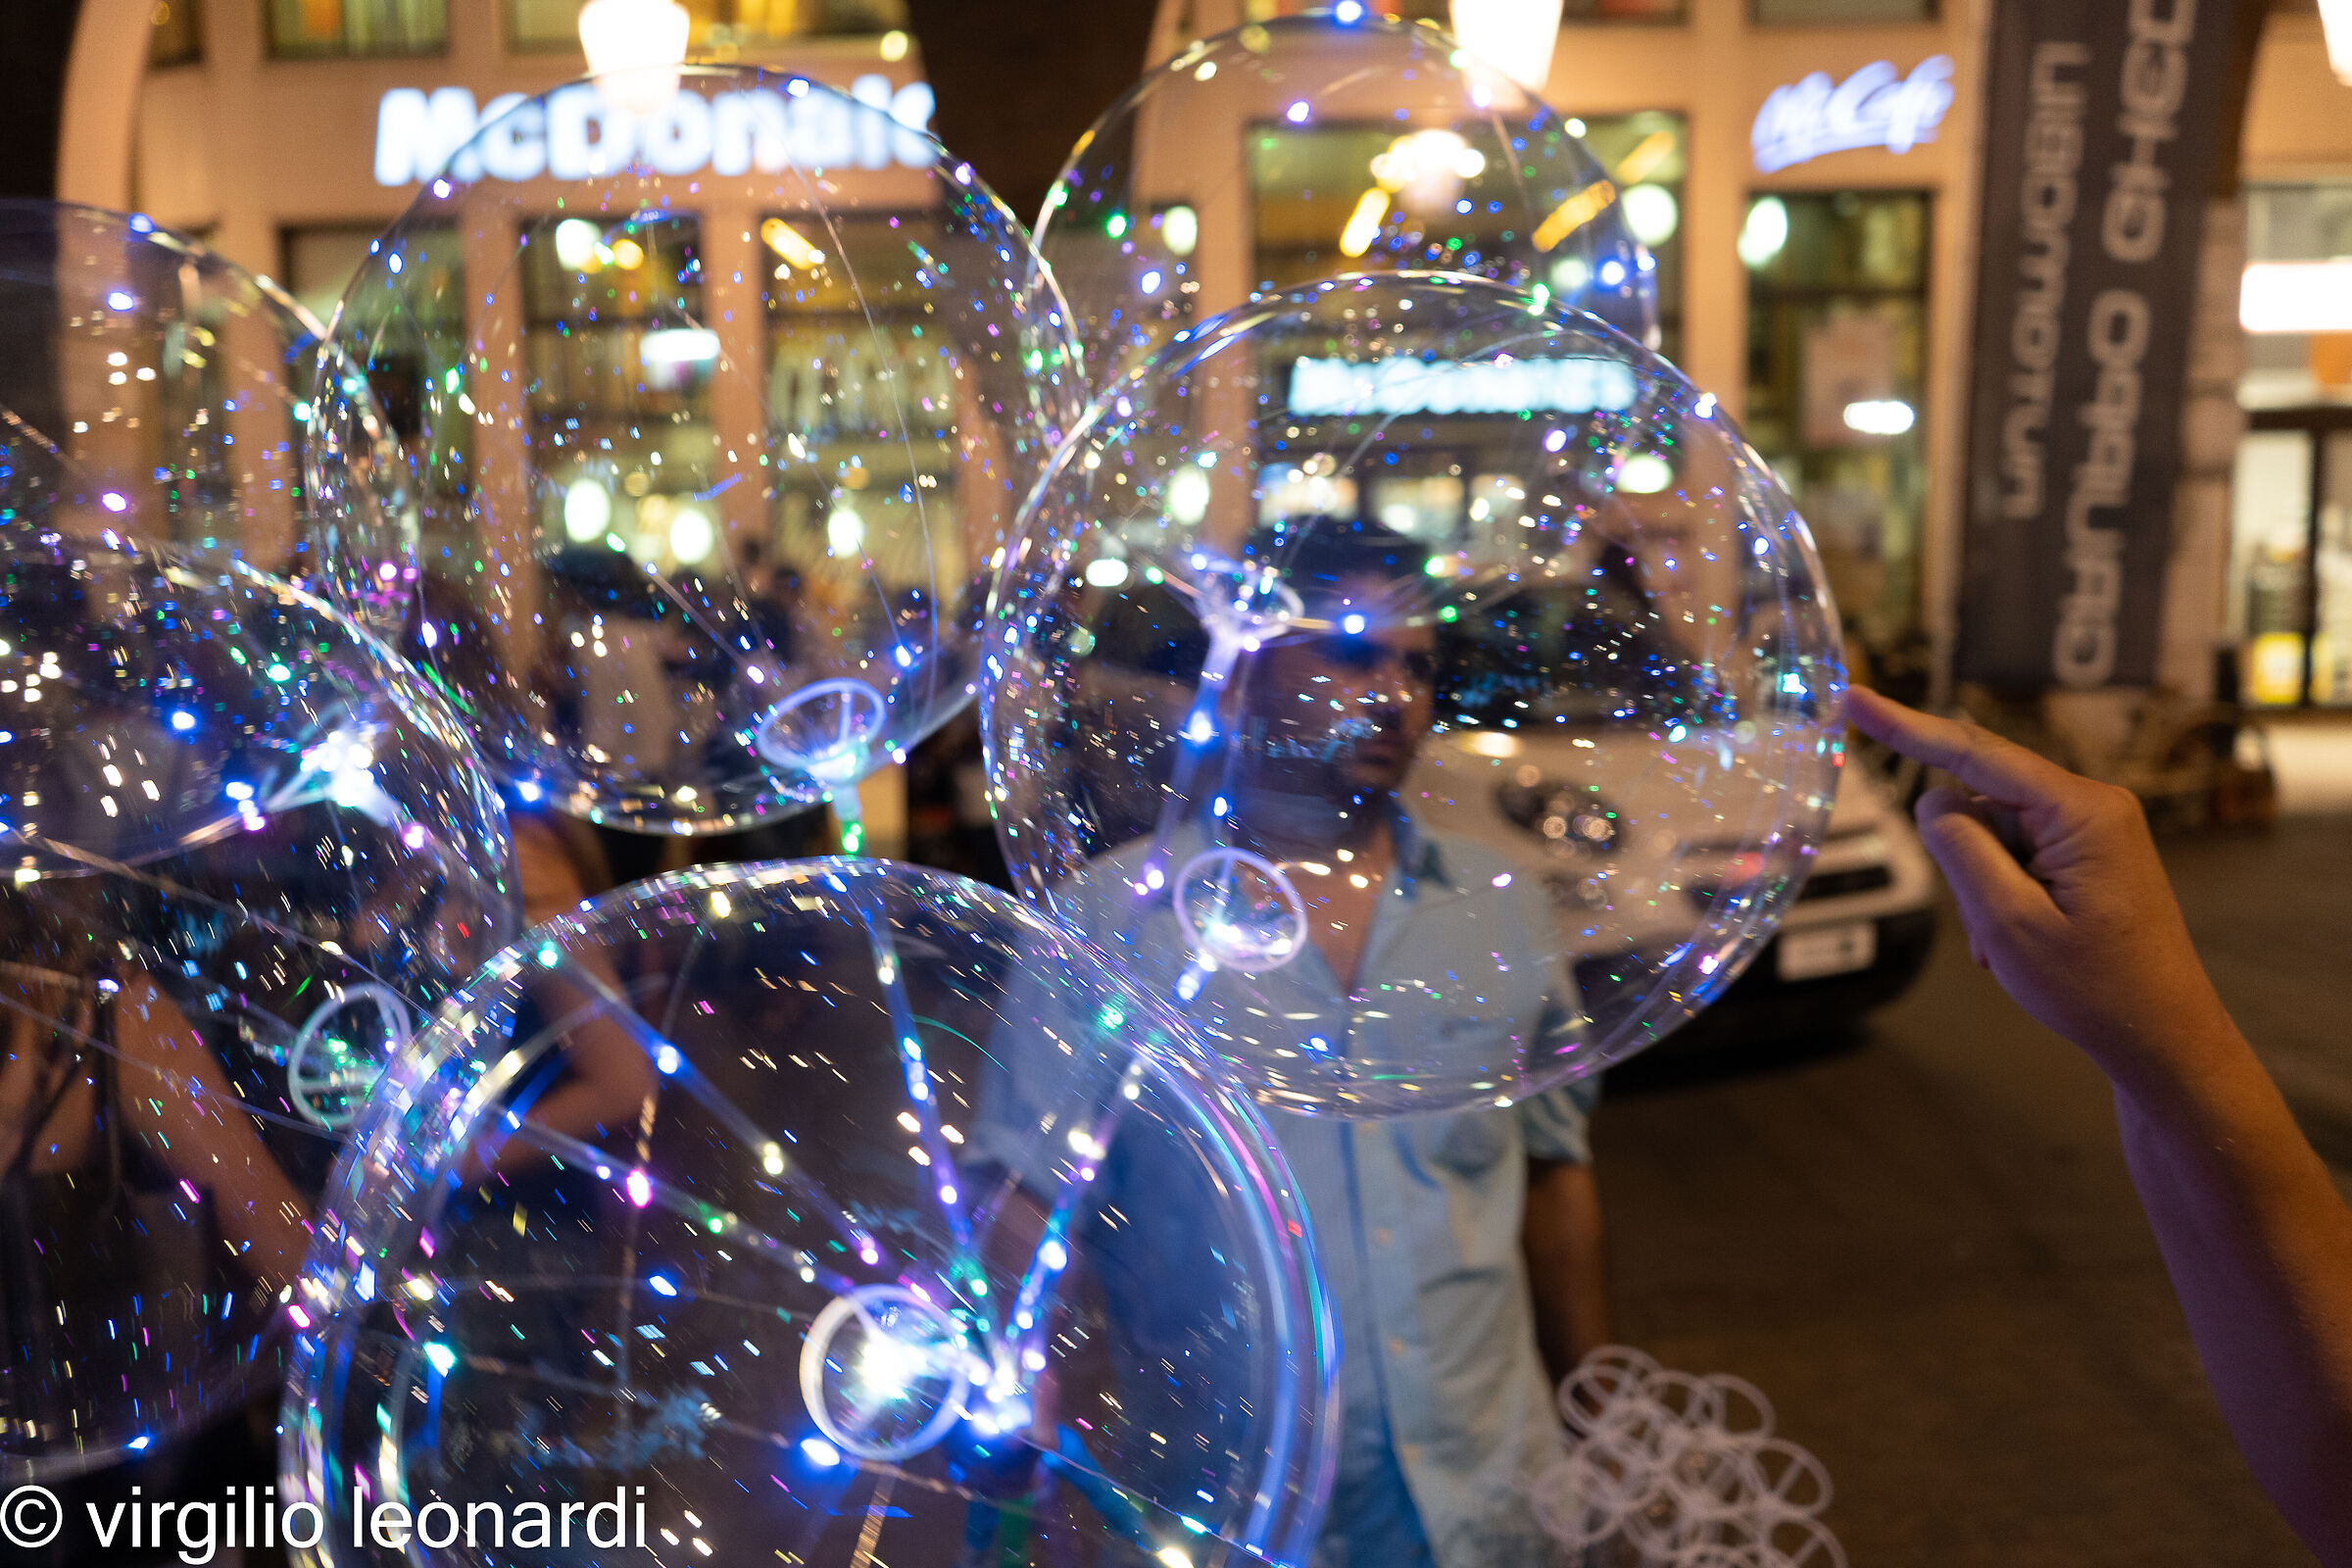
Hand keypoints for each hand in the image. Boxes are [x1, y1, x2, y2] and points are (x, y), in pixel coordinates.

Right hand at [1843, 689, 2231, 1081]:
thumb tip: (1932, 798)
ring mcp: (2094, 829)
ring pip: (1995, 835)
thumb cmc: (2096, 988)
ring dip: (1984, 889)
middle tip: (1988, 928)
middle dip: (1965, 860)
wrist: (2162, 1038)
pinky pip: (2018, 855)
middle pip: (1983, 801)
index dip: (1906, 726)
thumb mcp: (2008, 921)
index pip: (1975, 753)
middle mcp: (2093, 805)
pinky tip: (2023, 944)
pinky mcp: (2090, 853)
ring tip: (2013, 947)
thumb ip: (1961, 849)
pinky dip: (2003, 897)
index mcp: (2082, 810)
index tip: (1855, 698)